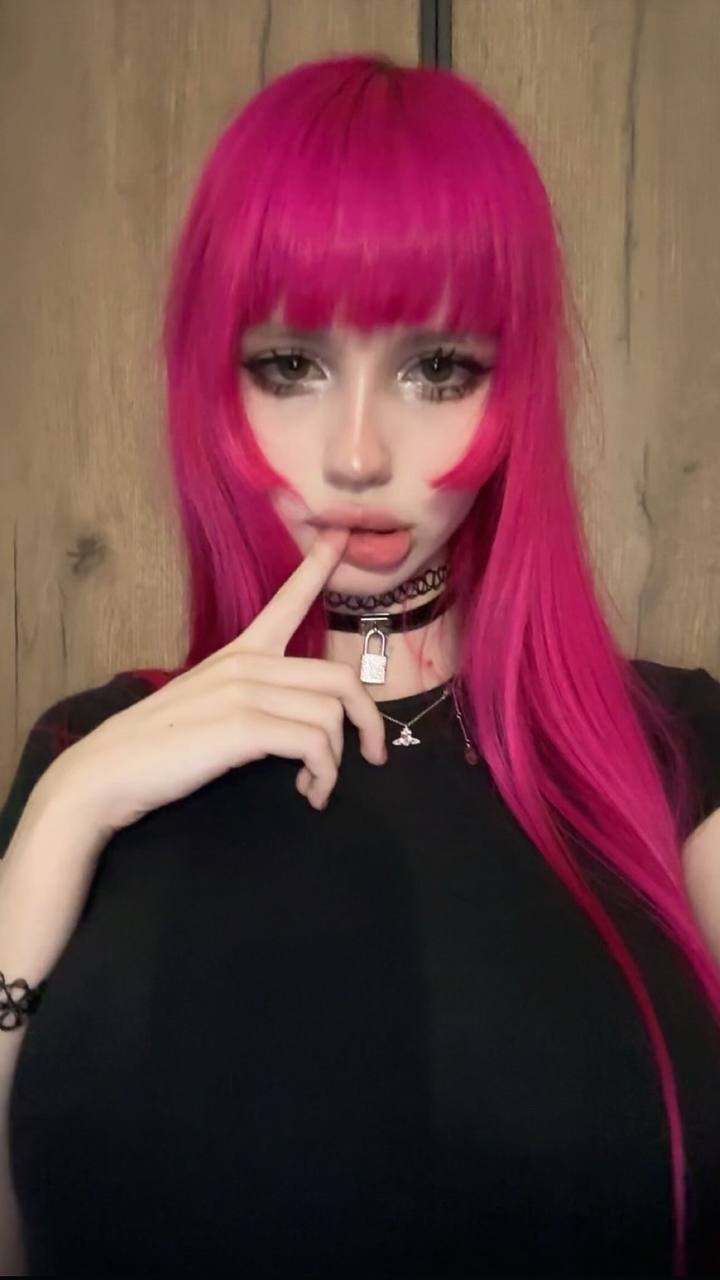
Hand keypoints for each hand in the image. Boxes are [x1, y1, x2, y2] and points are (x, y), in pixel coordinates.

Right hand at [44, 527, 387, 831]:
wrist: (110, 770)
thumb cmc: (161, 745)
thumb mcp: (210, 703)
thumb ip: (254, 697)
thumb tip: (300, 720)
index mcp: (241, 652)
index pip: (287, 601)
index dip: (319, 569)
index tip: (342, 535)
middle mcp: (248, 663)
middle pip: (341, 678)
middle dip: (369, 721)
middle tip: (373, 755)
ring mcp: (245, 692)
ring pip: (331, 716)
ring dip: (336, 762)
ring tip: (316, 785)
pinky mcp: (244, 726)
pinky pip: (313, 745)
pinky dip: (322, 775)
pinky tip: (309, 792)